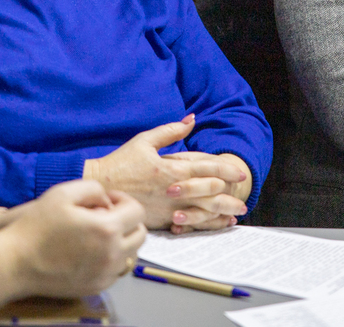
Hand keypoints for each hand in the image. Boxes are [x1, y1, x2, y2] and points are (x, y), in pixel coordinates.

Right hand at [1, 180, 145, 298]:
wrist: (17, 262)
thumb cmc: (37, 225)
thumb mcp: (62, 192)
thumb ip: (93, 189)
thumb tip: (108, 201)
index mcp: (107, 228)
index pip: (137, 211)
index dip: (124, 200)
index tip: (107, 200)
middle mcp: (112, 254)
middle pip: (141, 234)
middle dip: (128, 220)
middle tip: (106, 215)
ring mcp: (106, 274)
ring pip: (132, 254)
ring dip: (123, 240)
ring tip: (100, 234)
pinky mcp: (97, 287)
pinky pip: (117, 271)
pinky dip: (112, 259)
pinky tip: (92, 251)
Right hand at [83, 115, 248, 229]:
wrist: (99, 188)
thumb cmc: (120, 163)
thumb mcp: (144, 141)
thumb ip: (171, 131)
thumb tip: (192, 119)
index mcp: (170, 168)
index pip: (206, 168)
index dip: (225, 170)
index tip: (240, 174)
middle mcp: (173, 190)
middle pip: (209, 192)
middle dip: (229, 194)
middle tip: (244, 197)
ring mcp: (167, 207)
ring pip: (202, 211)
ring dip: (221, 212)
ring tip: (236, 214)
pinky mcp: (160, 220)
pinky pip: (188, 224)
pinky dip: (204, 224)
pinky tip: (214, 225)